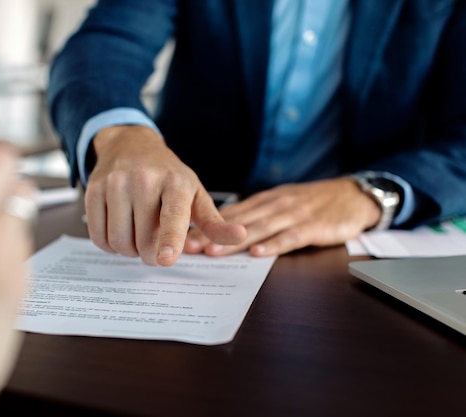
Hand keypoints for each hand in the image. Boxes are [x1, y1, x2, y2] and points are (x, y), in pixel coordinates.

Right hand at [85, 125, 245, 266]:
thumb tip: (241, 237)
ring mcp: (116, 184)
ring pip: (119, 241)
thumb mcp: (195, 194)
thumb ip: (214, 222)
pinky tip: (119, 231)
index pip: (172, 216)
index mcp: (175, 183)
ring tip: (137, 236)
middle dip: (149, 254)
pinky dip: (109, 245)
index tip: (165, 259)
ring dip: (128, 251)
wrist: (130, 145)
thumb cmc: (168, 176)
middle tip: (154, 244)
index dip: (169, 240)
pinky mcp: (94, 190)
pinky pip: (98, 236)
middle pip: (143, 240)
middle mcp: (144, 180)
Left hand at [184, 177, 380, 256]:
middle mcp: (276, 205)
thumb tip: (224, 228)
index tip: (184, 235)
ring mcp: (294, 215)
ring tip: (213, 251)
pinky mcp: (313, 227)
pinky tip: (258, 253)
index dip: (207, 224)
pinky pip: (291, 237)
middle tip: (188, 245)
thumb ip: (256, 214)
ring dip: (235, 241)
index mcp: (266, 200)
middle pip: (240, 221)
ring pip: (260, 228)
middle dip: (211, 234)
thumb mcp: (282, 202)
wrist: (353, 194)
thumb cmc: (313, 202)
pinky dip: (274, 245)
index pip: (232, 213)